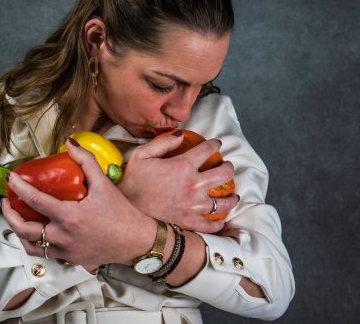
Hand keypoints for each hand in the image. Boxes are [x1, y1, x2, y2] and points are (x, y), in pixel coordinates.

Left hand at [1, 138, 154, 268]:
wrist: (137, 241)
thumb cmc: (122, 213)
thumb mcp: (104, 183)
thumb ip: (86, 161)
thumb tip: (70, 143)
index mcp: (69, 217)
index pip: (35, 200)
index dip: (19, 188)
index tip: (11, 179)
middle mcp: (64, 237)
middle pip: (24, 229)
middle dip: (9, 215)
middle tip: (7, 201)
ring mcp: (66, 251)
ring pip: (31, 247)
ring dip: (19, 233)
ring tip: (18, 219)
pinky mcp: (71, 260)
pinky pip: (46, 254)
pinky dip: (36, 244)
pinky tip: (37, 233)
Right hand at [117, 132, 237, 232]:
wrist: (126, 210)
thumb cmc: (132, 181)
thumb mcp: (142, 155)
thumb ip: (163, 143)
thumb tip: (181, 135)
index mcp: (183, 166)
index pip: (207, 150)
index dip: (215, 144)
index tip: (217, 144)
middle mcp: (193, 185)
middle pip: (223, 174)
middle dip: (229, 168)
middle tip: (228, 167)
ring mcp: (194, 206)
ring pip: (222, 202)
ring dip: (231, 197)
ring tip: (233, 195)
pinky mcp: (190, 222)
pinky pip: (210, 225)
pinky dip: (218, 223)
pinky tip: (220, 220)